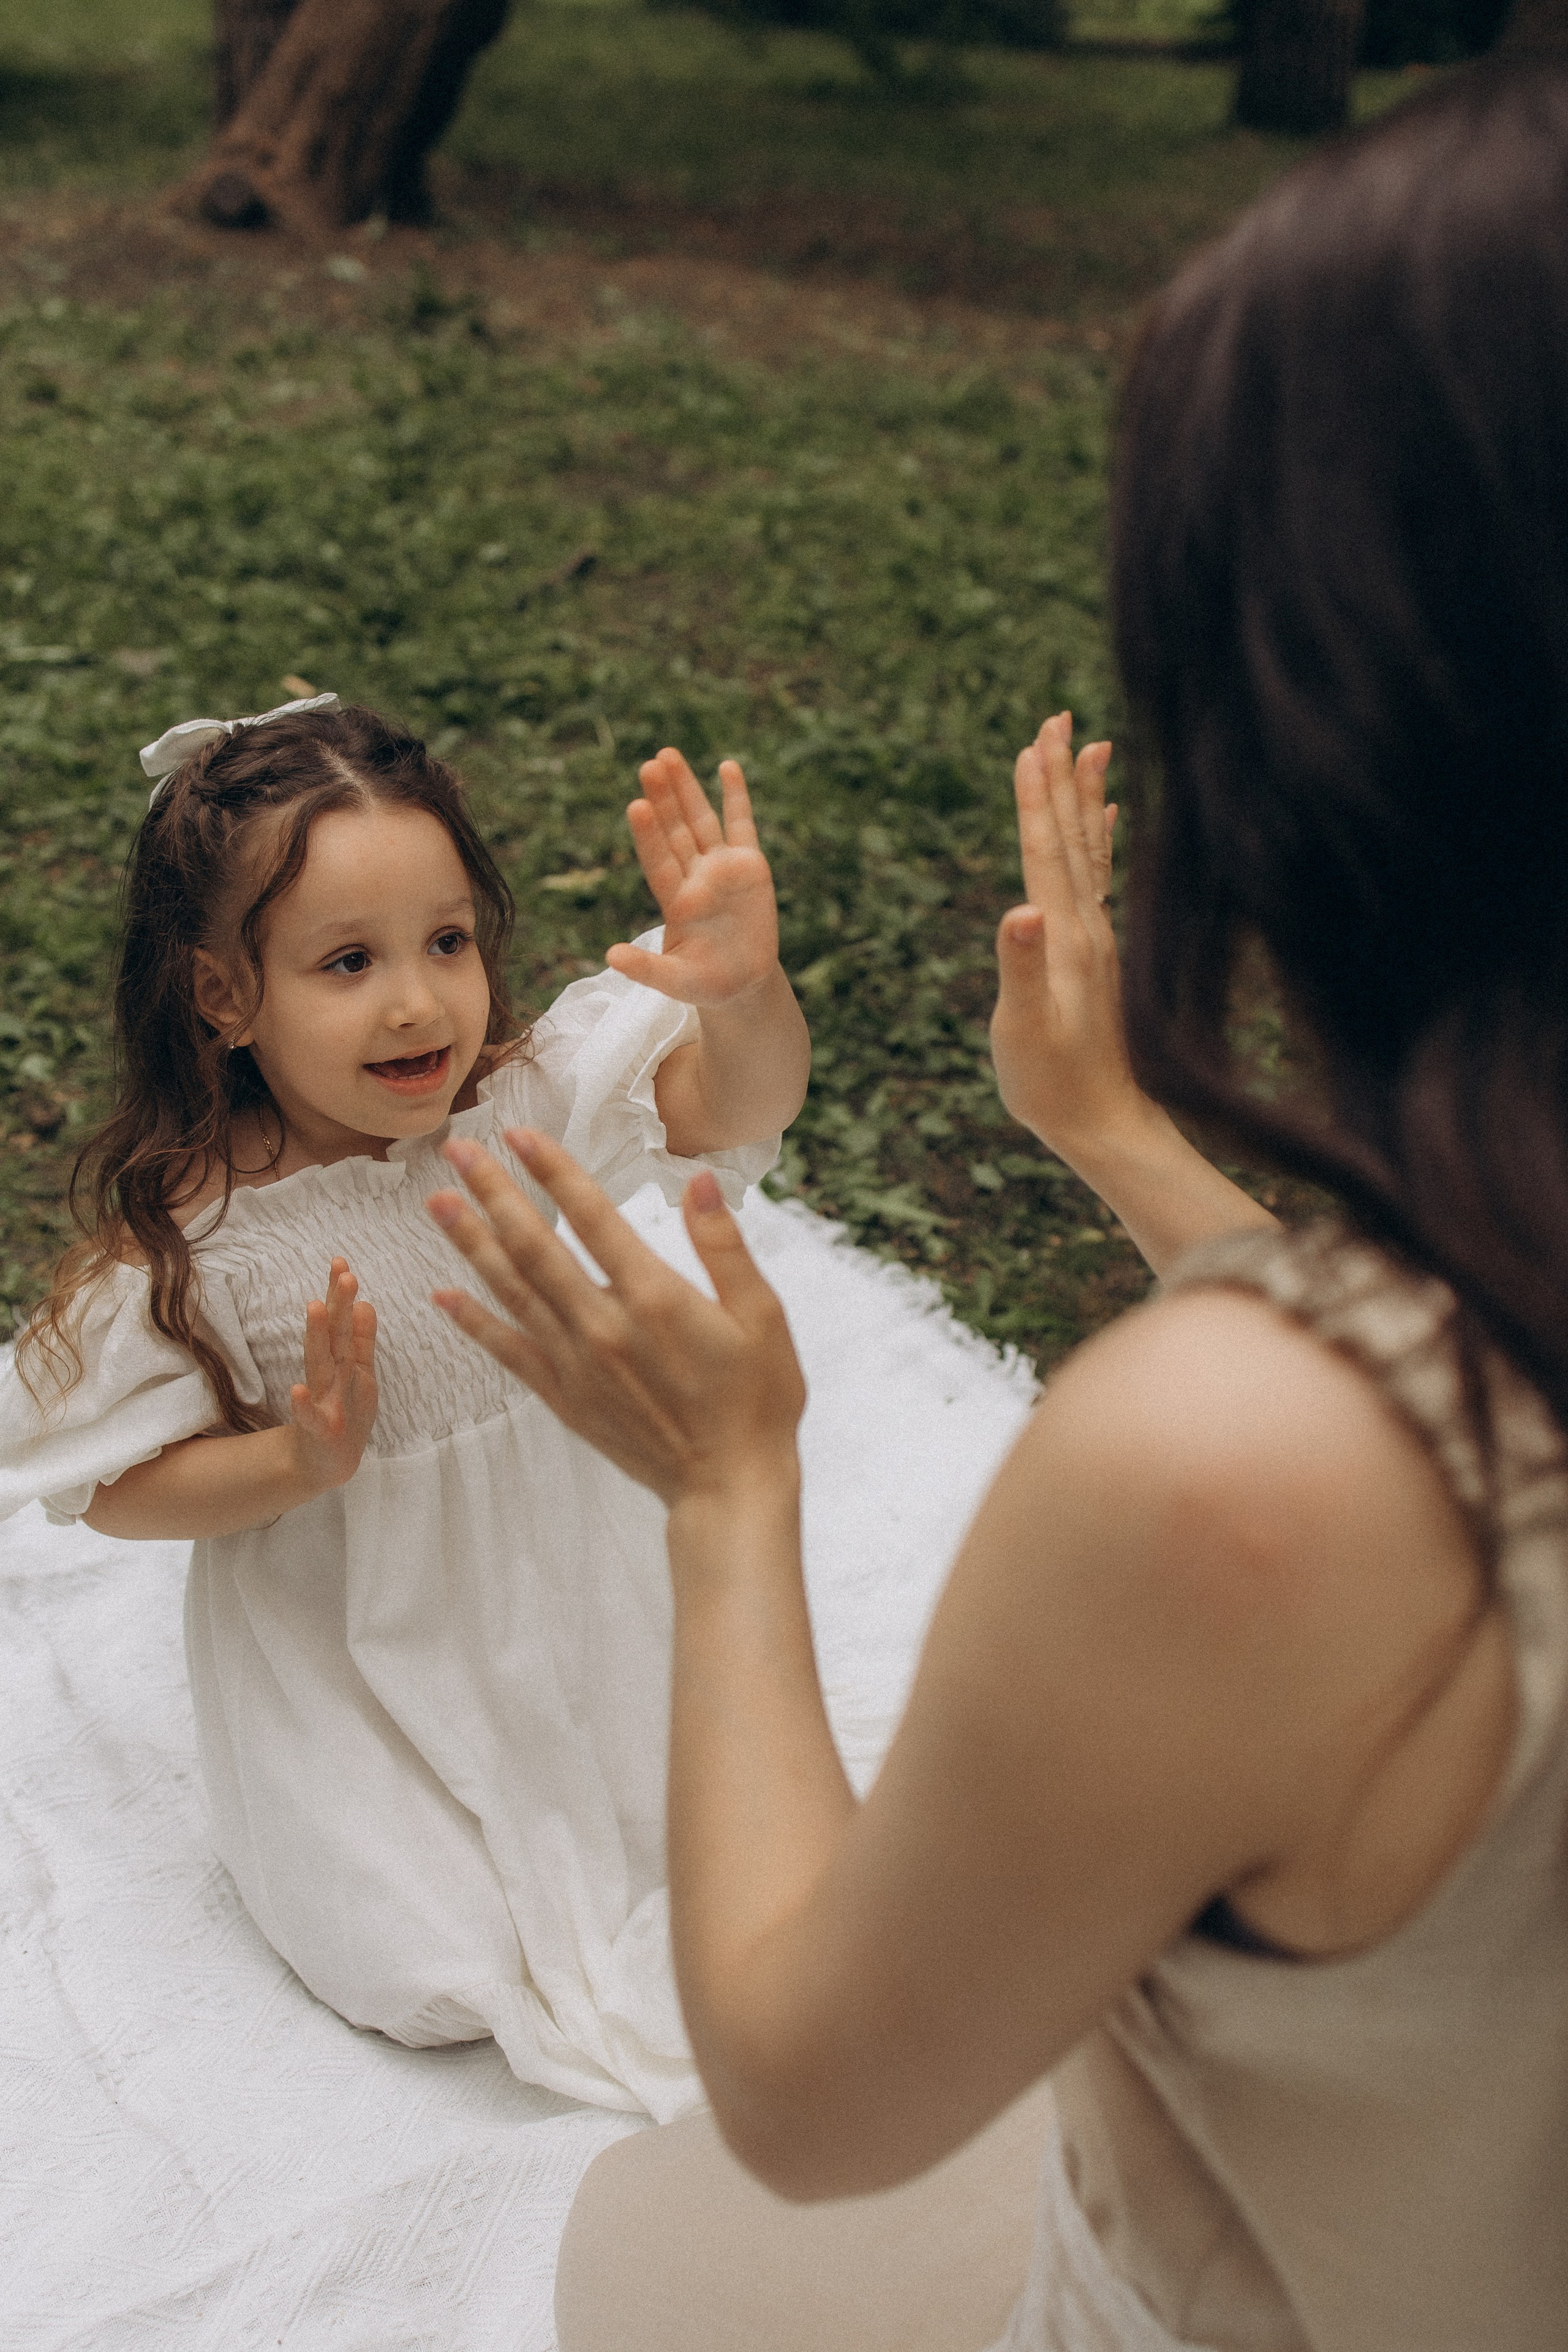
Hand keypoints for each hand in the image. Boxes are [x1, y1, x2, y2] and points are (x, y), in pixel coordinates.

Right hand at [288, 1257, 378, 1493]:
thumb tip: (364, 1302)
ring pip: (321, 1365)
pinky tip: (298, 1391)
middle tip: (342, 1270)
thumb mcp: (358, 1374)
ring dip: (318, 1337)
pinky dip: (304, 1405)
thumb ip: (360, 1341)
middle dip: (336, 1303)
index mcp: (341, 1363)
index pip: (341, 1322)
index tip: (342, 1261)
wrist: (327, 1464)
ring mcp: (323, 1402)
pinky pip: (311, 1417)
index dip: (341, 1294)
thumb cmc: (344, 1413)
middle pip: (332, 1335)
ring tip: (316, 1306)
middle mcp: (329, 1376)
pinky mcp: (319, 1431)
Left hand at [427, 1132, 804, 1512]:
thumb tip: (698, 1180)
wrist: (728, 1485)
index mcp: (653, 1297)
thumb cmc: (757, 1400)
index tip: (518, 1134)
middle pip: (534, 1246)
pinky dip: (474, 1322)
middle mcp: (603, 1325)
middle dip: (493, 1194)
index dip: (552, 1171)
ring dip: (472, 1243)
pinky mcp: (565, 1397)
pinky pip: (508, 1351)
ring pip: (512, 1291)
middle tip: (456, 1152)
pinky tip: (443, 1295)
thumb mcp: (762, 1315)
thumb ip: (723, 1244)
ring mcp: (577, 1363)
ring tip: (437, 1203)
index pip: (590, 1217)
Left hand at [605, 750, 779, 1008]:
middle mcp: (694, 877)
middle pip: (675, 830)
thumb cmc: (703, 984)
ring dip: (686, 789)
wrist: (741, 984)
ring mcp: (720, 868)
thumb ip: (646, 969)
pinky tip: (726, 767)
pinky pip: (741, 825)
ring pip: (700, 820)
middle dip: (663, 798)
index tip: (636, 805)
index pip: (658, 860)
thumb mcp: (674, 981)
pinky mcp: (748, 866)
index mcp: (674, 901)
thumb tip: (610, 956)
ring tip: (668, 755)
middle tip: (649, 764)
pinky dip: (736, 797)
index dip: (648, 834)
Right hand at [989, 713, 1148, 1163]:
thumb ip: (1021, 967)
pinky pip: (1100, 878)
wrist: (1104, 1122)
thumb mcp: (1023, 1029)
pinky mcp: (1100, 955)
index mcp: (1063, 937)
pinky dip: (1101, 841)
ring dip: (1086, 797)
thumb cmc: (1053, 1083)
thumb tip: (1020, 911)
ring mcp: (1098, 939)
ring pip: (1091, 850)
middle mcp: (1087, 927)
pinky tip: (1107, 822)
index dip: (1036, 797)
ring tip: (1092, 747)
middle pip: (1071, 835)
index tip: (1033, 741)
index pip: (1045, 851)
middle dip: (1063, 775)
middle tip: (1060, 716)